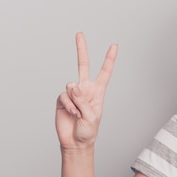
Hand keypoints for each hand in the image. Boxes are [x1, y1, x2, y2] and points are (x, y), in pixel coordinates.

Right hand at [55, 32, 117, 150]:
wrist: (75, 142)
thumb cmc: (88, 131)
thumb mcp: (91, 116)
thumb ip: (83, 99)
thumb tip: (72, 85)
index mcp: (98, 91)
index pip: (105, 72)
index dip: (109, 59)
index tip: (114, 45)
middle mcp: (85, 89)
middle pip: (82, 65)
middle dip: (81, 49)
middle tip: (79, 33)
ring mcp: (72, 93)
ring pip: (72, 86)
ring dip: (76, 101)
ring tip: (79, 113)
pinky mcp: (62, 99)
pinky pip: (64, 96)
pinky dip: (68, 105)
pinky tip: (72, 113)